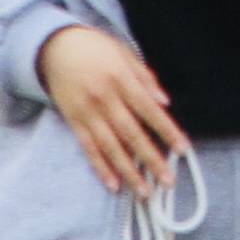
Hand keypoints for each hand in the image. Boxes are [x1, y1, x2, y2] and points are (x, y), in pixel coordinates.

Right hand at [37, 24, 184, 198]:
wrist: (56, 48)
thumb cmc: (96, 49)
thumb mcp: (124, 53)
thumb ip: (145, 78)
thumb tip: (164, 102)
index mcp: (121, 79)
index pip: (149, 109)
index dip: (167, 130)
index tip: (182, 148)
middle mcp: (105, 98)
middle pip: (131, 133)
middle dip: (151, 159)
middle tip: (167, 180)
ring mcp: (87, 113)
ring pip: (111, 147)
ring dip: (128, 172)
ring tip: (144, 191)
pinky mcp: (74, 122)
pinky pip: (89, 149)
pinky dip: (101, 168)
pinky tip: (113, 184)